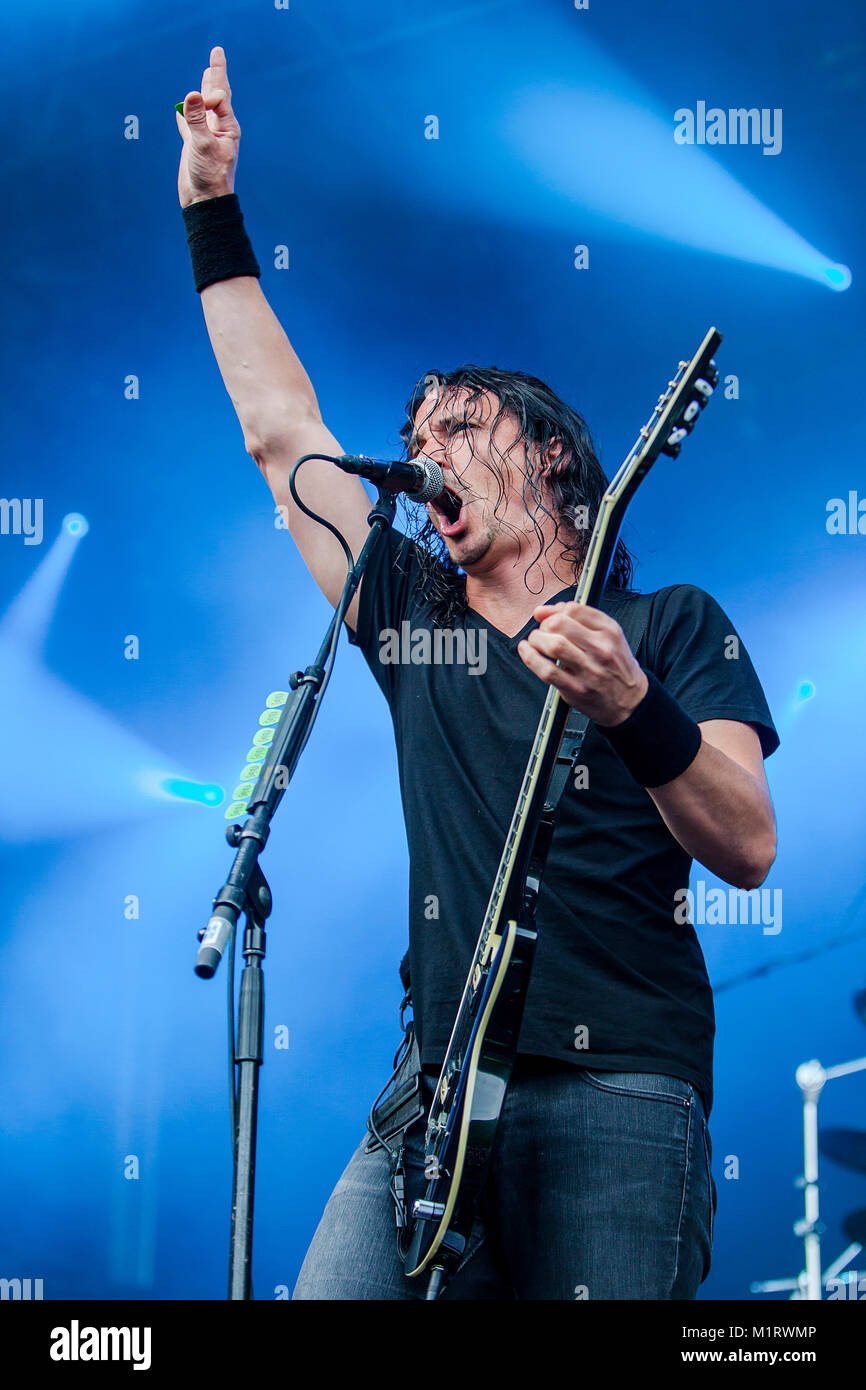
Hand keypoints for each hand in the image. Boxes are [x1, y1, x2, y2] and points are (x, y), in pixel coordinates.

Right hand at [176, 46, 240, 207]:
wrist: (204, 202)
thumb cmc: (210, 176)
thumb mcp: (203, 146)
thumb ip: (196, 120)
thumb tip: (192, 94)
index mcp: (228, 127)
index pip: (220, 97)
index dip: (211, 91)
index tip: (202, 98)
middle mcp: (219, 129)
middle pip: (217, 94)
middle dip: (215, 73)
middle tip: (217, 52)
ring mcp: (206, 136)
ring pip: (203, 107)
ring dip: (203, 89)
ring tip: (205, 73)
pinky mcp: (194, 146)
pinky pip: (189, 125)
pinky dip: (186, 115)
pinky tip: (182, 110)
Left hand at [517, 601, 648, 725]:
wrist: (630, 700)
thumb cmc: (615, 666)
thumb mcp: (607, 637)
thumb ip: (578, 620)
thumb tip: (543, 610)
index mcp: (609, 632)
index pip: (575, 609)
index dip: (555, 610)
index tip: (547, 616)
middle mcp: (601, 649)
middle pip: (561, 624)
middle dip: (544, 624)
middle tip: (542, 631)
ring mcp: (589, 671)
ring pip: (554, 645)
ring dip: (537, 640)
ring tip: (536, 641)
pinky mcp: (576, 689)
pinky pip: (548, 671)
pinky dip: (531, 659)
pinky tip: (527, 652)